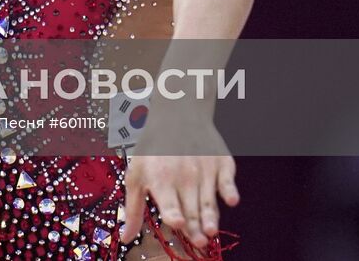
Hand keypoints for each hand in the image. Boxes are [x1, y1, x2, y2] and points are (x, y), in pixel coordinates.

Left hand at [119, 109, 237, 249]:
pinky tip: (231, 200)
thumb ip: (134, 208)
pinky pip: (227, 180)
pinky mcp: (221, 164)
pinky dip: (229, 189)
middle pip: (190, 207)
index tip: (177, 222)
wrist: (178, 116)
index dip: (173, 212)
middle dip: (195, 226)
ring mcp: (204, 169)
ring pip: (208, 199)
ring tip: (211, 231)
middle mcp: (183, 175)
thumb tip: (126, 238)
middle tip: (199, 242)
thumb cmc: (154, 151)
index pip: (169, 201)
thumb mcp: (137, 176)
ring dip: (211, 216)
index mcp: (161, 179)